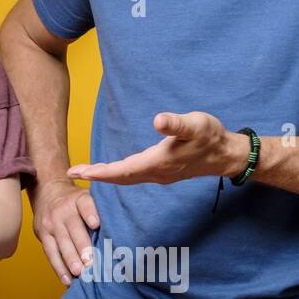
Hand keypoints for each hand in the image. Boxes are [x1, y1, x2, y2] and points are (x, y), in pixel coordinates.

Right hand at [32, 181, 98, 284]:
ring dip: (70, 259)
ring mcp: (51, 223)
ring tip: (79, 273)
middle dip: (82, 246)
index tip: (96, 224)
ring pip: (61, 243)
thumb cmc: (74, 202)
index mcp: (78, 199)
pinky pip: (50, 253)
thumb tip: (123, 233)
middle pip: (73, 228)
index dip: (90, 213)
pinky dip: (59, 268)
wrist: (47, 193)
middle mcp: (63, 210)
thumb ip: (100, 210)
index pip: (84, 204)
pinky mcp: (42, 234)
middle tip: (90, 262)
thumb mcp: (86, 198)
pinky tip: (67, 280)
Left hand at [67, 111, 245, 185]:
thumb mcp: (195, 124)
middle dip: (95, 175)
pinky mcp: (163, 172)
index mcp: (158, 163)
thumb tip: (157, 120)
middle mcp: (156, 173)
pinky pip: (133, 176)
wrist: (227, 154)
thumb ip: (176, 123)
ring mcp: (159, 175)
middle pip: (120, 177)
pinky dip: (117, 175)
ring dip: (105, 176)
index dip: (100, 172)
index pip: (122, 170)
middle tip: (71, 172)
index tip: (79, 172)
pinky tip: (111, 171)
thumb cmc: (210, 137)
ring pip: (126, 178)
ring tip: (84, 172)